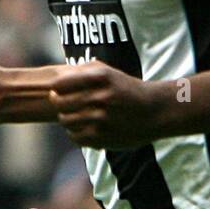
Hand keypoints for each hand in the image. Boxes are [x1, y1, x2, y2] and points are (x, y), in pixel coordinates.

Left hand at [50, 60, 165, 148]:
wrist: (154, 111)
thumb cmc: (126, 89)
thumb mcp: (109, 72)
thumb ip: (83, 71)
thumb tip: (56, 78)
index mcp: (100, 78)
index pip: (60, 84)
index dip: (56, 88)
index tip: (58, 90)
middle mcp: (100, 97)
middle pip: (60, 103)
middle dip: (58, 103)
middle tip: (63, 104)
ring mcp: (101, 119)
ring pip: (65, 121)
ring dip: (66, 119)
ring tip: (73, 116)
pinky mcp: (103, 137)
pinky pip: (75, 137)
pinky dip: (74, 133)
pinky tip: (82, 128)